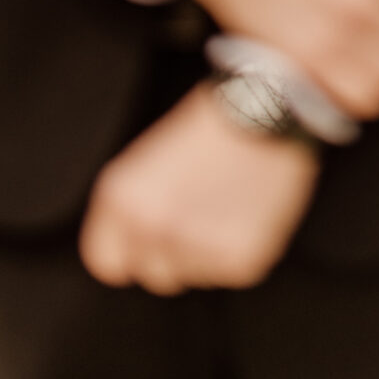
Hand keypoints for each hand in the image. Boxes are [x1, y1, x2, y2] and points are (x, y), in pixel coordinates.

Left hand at [80, 81, 318, 293]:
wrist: (270, 103)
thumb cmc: (215, 120)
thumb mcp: (151, 158)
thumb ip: (138, 206)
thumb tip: (138, 245)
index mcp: (121, 200)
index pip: (108, 262)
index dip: (132, 252)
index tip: (151, 241)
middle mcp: (151, 229)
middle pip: (156, 275)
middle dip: (177, 253)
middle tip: (202, 214)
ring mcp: (195, 248)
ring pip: (198, 274)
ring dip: (211, 251)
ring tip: (231, 202)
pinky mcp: (238, 260)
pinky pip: (235, 271)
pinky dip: (246, 248)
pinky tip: (252, 209)